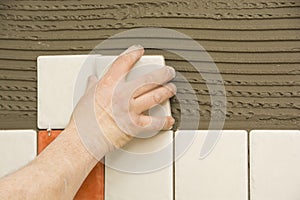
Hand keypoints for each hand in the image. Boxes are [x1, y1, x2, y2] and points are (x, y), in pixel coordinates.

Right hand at [69, 45, 175, 159]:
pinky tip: (169, 118)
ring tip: (172, 88)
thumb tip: (93, 79)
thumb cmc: (83, 121)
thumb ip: (92, 85)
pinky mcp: (135, 126)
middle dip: (162, 73)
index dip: (133, 53)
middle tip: (168, 72)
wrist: (83, 140)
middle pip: (148, 79)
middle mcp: (122, 95)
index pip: (124, 62)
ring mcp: (130, 110)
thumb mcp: (85, 97)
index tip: (139, 50)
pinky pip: (155, 122)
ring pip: (156, 96)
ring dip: (167, 91)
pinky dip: (165, 121)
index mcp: (108, 85)